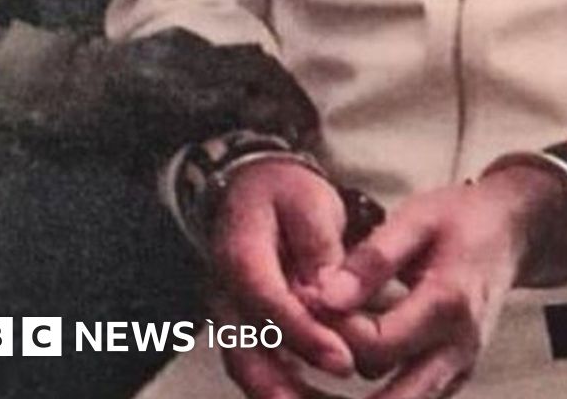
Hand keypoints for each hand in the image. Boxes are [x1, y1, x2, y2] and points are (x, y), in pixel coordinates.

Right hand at [209, 159, 354, 398]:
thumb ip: (319, 246)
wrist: (248, 188)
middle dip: (285, 388)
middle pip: (246, 350)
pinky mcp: (241, 326)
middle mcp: (224, 291)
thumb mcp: (310, 201)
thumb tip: (328, 292)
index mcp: (241, 255)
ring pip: (247, 367)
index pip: (269, 302)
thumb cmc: (285, 193)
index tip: (342, 361)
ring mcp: (228, 313)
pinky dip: (282, 390)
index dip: (304, 336)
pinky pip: (255, 366)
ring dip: (282, 397)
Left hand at [314, 165, 566, 398]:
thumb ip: (372, 259)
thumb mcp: (416, 219)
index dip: (335, 330)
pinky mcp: (456, 373)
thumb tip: (326, 296)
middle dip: (343, 381)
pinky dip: (381, 395)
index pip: (377, 344)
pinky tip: (349, 360)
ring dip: (357, 392)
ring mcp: (461, 366)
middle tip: (311, 347)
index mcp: (448, 304)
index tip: (307, 300)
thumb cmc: (460, 218)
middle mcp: (459, 347)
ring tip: (326, 348)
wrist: (511, 231)